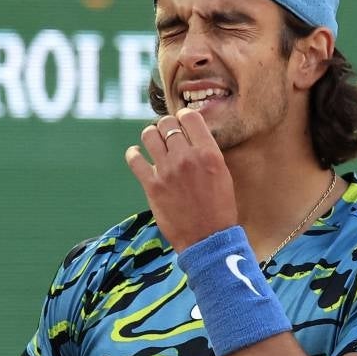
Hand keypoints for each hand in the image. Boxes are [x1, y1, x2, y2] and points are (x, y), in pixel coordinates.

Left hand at [125, 108, 237, 251]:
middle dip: (166, 126)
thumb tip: (192, 137)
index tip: (182, 122)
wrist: (208, 239)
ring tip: (153, 142)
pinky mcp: (151, 186)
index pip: (190, 117)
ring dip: (150, 135)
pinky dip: (133, 154)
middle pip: (167, 123)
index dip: (184, 116)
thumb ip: (207, 153)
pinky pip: (134, 159)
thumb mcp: (223, 175)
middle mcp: (186, 157)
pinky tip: (137, 155)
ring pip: (149, 135)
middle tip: (168, 134)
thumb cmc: (220, 209)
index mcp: (208, 153)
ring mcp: (167, 171)